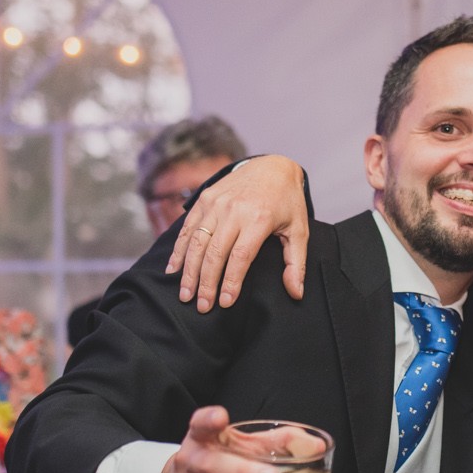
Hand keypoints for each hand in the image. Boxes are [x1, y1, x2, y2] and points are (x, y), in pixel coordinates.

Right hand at [165, 155, 309, 312]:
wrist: (272, 166)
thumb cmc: (287, 202)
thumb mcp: (299, 230)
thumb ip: (296, 263)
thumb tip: (296, 293)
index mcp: (258, 219)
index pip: (240, 257)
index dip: (230, 282)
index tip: (225, 303)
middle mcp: (233, 210)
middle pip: (214, 253)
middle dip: (206, 283)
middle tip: (202, 306)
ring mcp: (216, 203)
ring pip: (197, 242)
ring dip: (189, 271)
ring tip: (185, 294)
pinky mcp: (204, 199)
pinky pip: (188, 228)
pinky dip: (179, 249)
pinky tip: (173, 269)